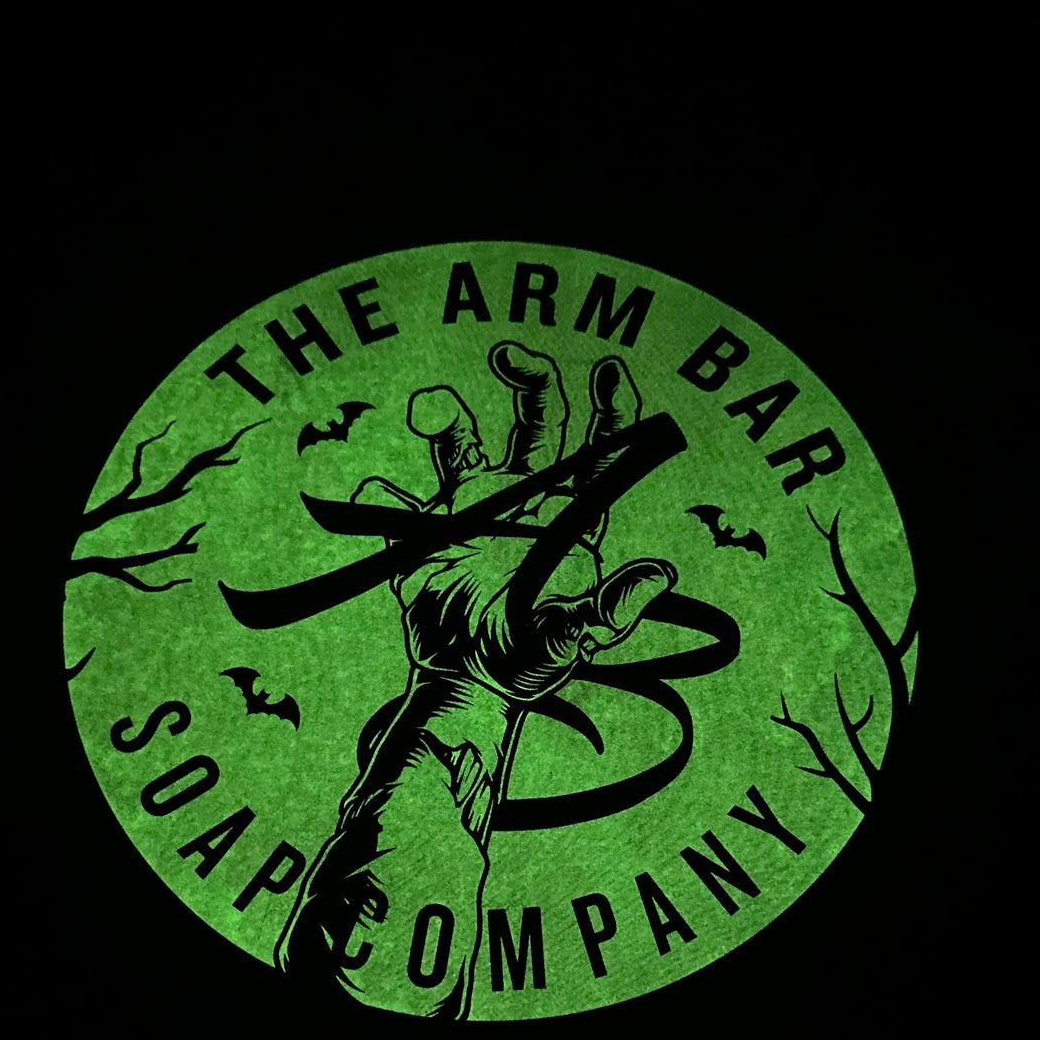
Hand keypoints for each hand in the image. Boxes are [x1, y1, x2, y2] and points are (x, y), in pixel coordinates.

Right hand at [351, 342, 676, 702]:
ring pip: (463, 442)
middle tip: (510, 356)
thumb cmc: (527, 664)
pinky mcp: (426, 533)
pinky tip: (377, 495)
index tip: (608, 371)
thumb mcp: (573, 639)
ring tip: (430, 413)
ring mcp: (472, 512)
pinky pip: (397, 502)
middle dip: (531, 381)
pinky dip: (383, 495)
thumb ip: (610, 608)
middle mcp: (524, 505)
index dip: (611, 411)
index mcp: (567, 523)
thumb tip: (661, 574)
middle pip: (536, 426)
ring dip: (446, 416)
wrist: (465, 683)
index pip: (600, 457)